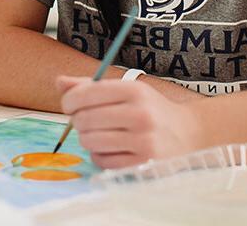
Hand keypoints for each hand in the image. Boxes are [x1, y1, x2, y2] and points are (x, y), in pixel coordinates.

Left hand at [57, 75, 201, 169]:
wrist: (187, 134)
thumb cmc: (150, 109)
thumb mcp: (126, 90)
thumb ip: (91, 86)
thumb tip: (59, 82)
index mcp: (134, 90)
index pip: (87, 93)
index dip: (69, 100)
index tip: (69, 105)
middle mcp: (140, 114)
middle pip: (85, 119)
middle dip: (78, 121)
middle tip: (85, 121)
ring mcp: (142, 141)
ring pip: (90, 141)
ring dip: (88, 138)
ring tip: (100, 133)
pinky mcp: (143, 164)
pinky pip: (102, 161)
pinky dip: (99, 155)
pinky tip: (111, 148)